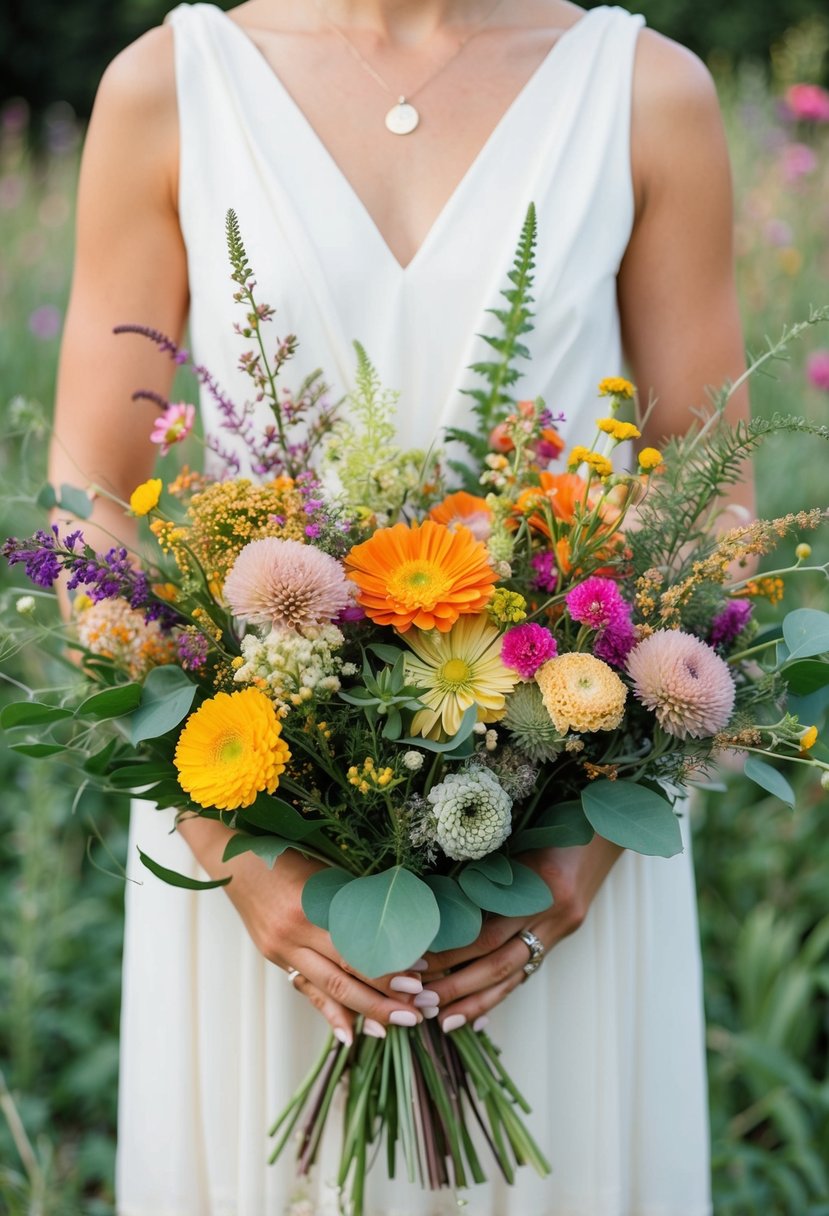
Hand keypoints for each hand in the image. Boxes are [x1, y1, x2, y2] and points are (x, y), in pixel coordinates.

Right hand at [177, 816, 430, 1043]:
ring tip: (396, 1023)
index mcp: (311, 907)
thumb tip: (395, 926)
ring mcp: (282, 949)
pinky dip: (329, 1014)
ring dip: (365, 1010)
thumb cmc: (287, 856)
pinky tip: (349, 1036)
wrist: (234, 862)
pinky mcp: (275, 957)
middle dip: (384, 997)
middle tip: (418, 1011)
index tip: (422, 976)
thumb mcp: (323, 873)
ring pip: (328, 989)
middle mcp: (294, 934)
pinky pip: (306, 990)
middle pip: (345, 975)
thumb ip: (352, 902)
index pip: (357, 946)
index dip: (390, 964)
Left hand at [420, 836, 622, 1030]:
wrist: (602, 831)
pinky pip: (527, 971)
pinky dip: (499, 992)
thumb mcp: (518, 846)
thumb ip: (487, 876)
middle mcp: (552, 915)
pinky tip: (475, 1011)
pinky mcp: (562, 935)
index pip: (487, 932)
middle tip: (421, 1000)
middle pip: (499, 962)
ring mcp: (560, 929)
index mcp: (539, 887)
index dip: (451, 951)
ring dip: (475, 1001)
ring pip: (514, 976)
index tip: (416, 962)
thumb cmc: (553, 829)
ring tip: (443, 1019)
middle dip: (457, 985)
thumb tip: (438, 906)